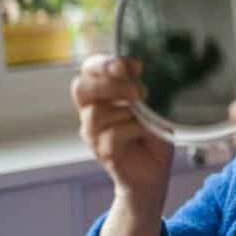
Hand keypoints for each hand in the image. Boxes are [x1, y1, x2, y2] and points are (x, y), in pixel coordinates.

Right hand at [71, 55, 173, 209]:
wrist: (154, 172)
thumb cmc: (152, 134)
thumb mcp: (151, 104)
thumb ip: (140, 86)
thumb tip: (136, 68)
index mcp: (102, 95)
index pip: (89, 69)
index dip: (106, 63)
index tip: (135, 66)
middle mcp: (91, 112)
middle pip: (81, 88)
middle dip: (111, 84)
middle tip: (139, 92)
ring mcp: (93, 133)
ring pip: (97, 112)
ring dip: (127, 110)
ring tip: (146, 116)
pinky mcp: (103, 151)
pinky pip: (113, 134)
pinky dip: (134, 129)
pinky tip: (146, 132)